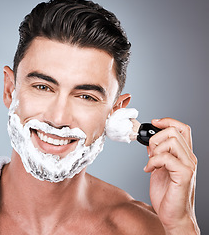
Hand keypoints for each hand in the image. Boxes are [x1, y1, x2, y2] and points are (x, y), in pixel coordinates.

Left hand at [143, 118, 198, 233]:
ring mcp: (188, 166)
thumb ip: (157, 155)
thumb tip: (149, 144)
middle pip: (174, 131)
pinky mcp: (184, 175)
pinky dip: (153, 162)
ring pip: (171, 141)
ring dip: (155, 150)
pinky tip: (149, 170)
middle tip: (150, 153)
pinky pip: (166, 158)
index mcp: (184, 155)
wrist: (173, 216)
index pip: (182, 129)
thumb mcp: (158, 169)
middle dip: (156, 138)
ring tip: (151, 163)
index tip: (154, 122)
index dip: (168, 121)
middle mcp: (188, 158)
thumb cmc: (167, 195)